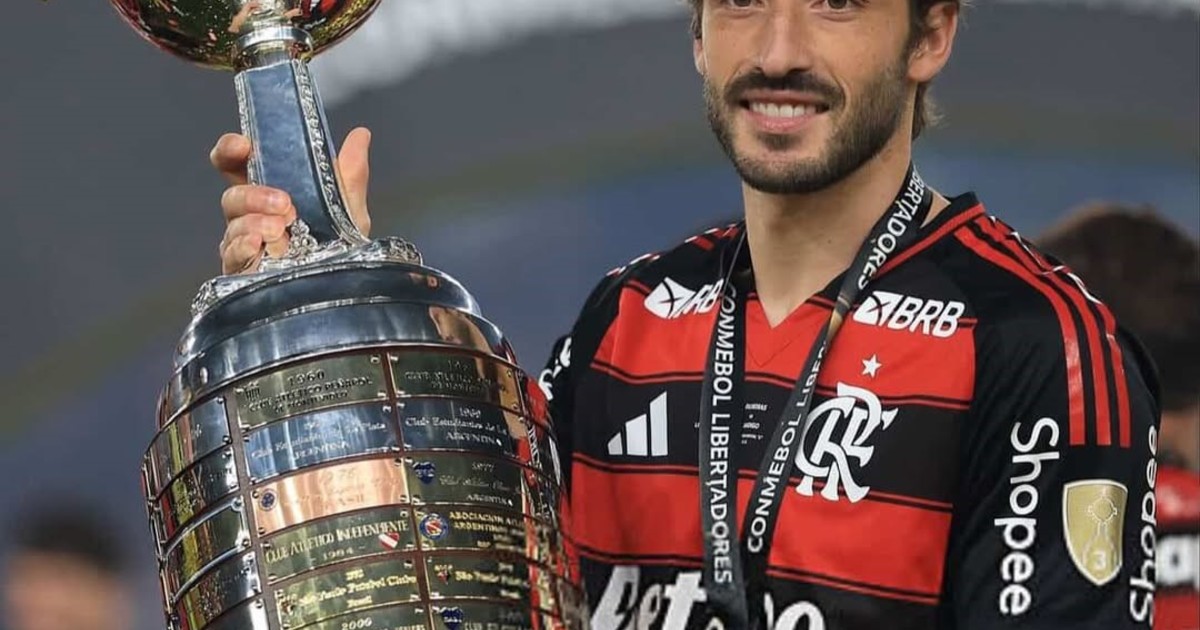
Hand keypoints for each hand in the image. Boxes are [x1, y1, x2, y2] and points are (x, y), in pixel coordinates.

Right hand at [212, 127, 373, 273]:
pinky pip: (233, 255)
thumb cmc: (340, 243)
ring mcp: (243, 244)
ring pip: (233, 226)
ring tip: (282, 228)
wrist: (344, 285)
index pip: (234, 163)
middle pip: (231, 196)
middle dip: (253, 195)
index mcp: (267, 190)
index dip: (230, 150)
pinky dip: (244, 247)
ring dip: (255, 223)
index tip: (244, 145)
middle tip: (285, 203)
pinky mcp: (243, 271)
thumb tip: (361, 134)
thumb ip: (351, 171)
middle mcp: (249, 216)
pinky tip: (259, 245)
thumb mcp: (349, 205)